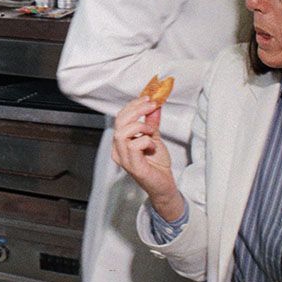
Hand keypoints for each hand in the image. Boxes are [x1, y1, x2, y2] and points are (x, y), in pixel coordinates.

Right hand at [111, 96, 182, 219]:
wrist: (164, 184)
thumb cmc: (156, 164)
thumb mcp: (154, 137)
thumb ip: (152, 121)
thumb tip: (154, 106)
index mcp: (120, 142)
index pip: (120, 117)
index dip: (133, 105)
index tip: (147, 98)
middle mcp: (118, 150)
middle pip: (119, 122)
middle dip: (137, 109)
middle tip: (152, 105)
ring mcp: (124, 158)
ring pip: (122, 133)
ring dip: (140, 126)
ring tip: (151, 131)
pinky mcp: (133, 166)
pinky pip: (134, 146)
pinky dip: (146, 141)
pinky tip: (152, 146)